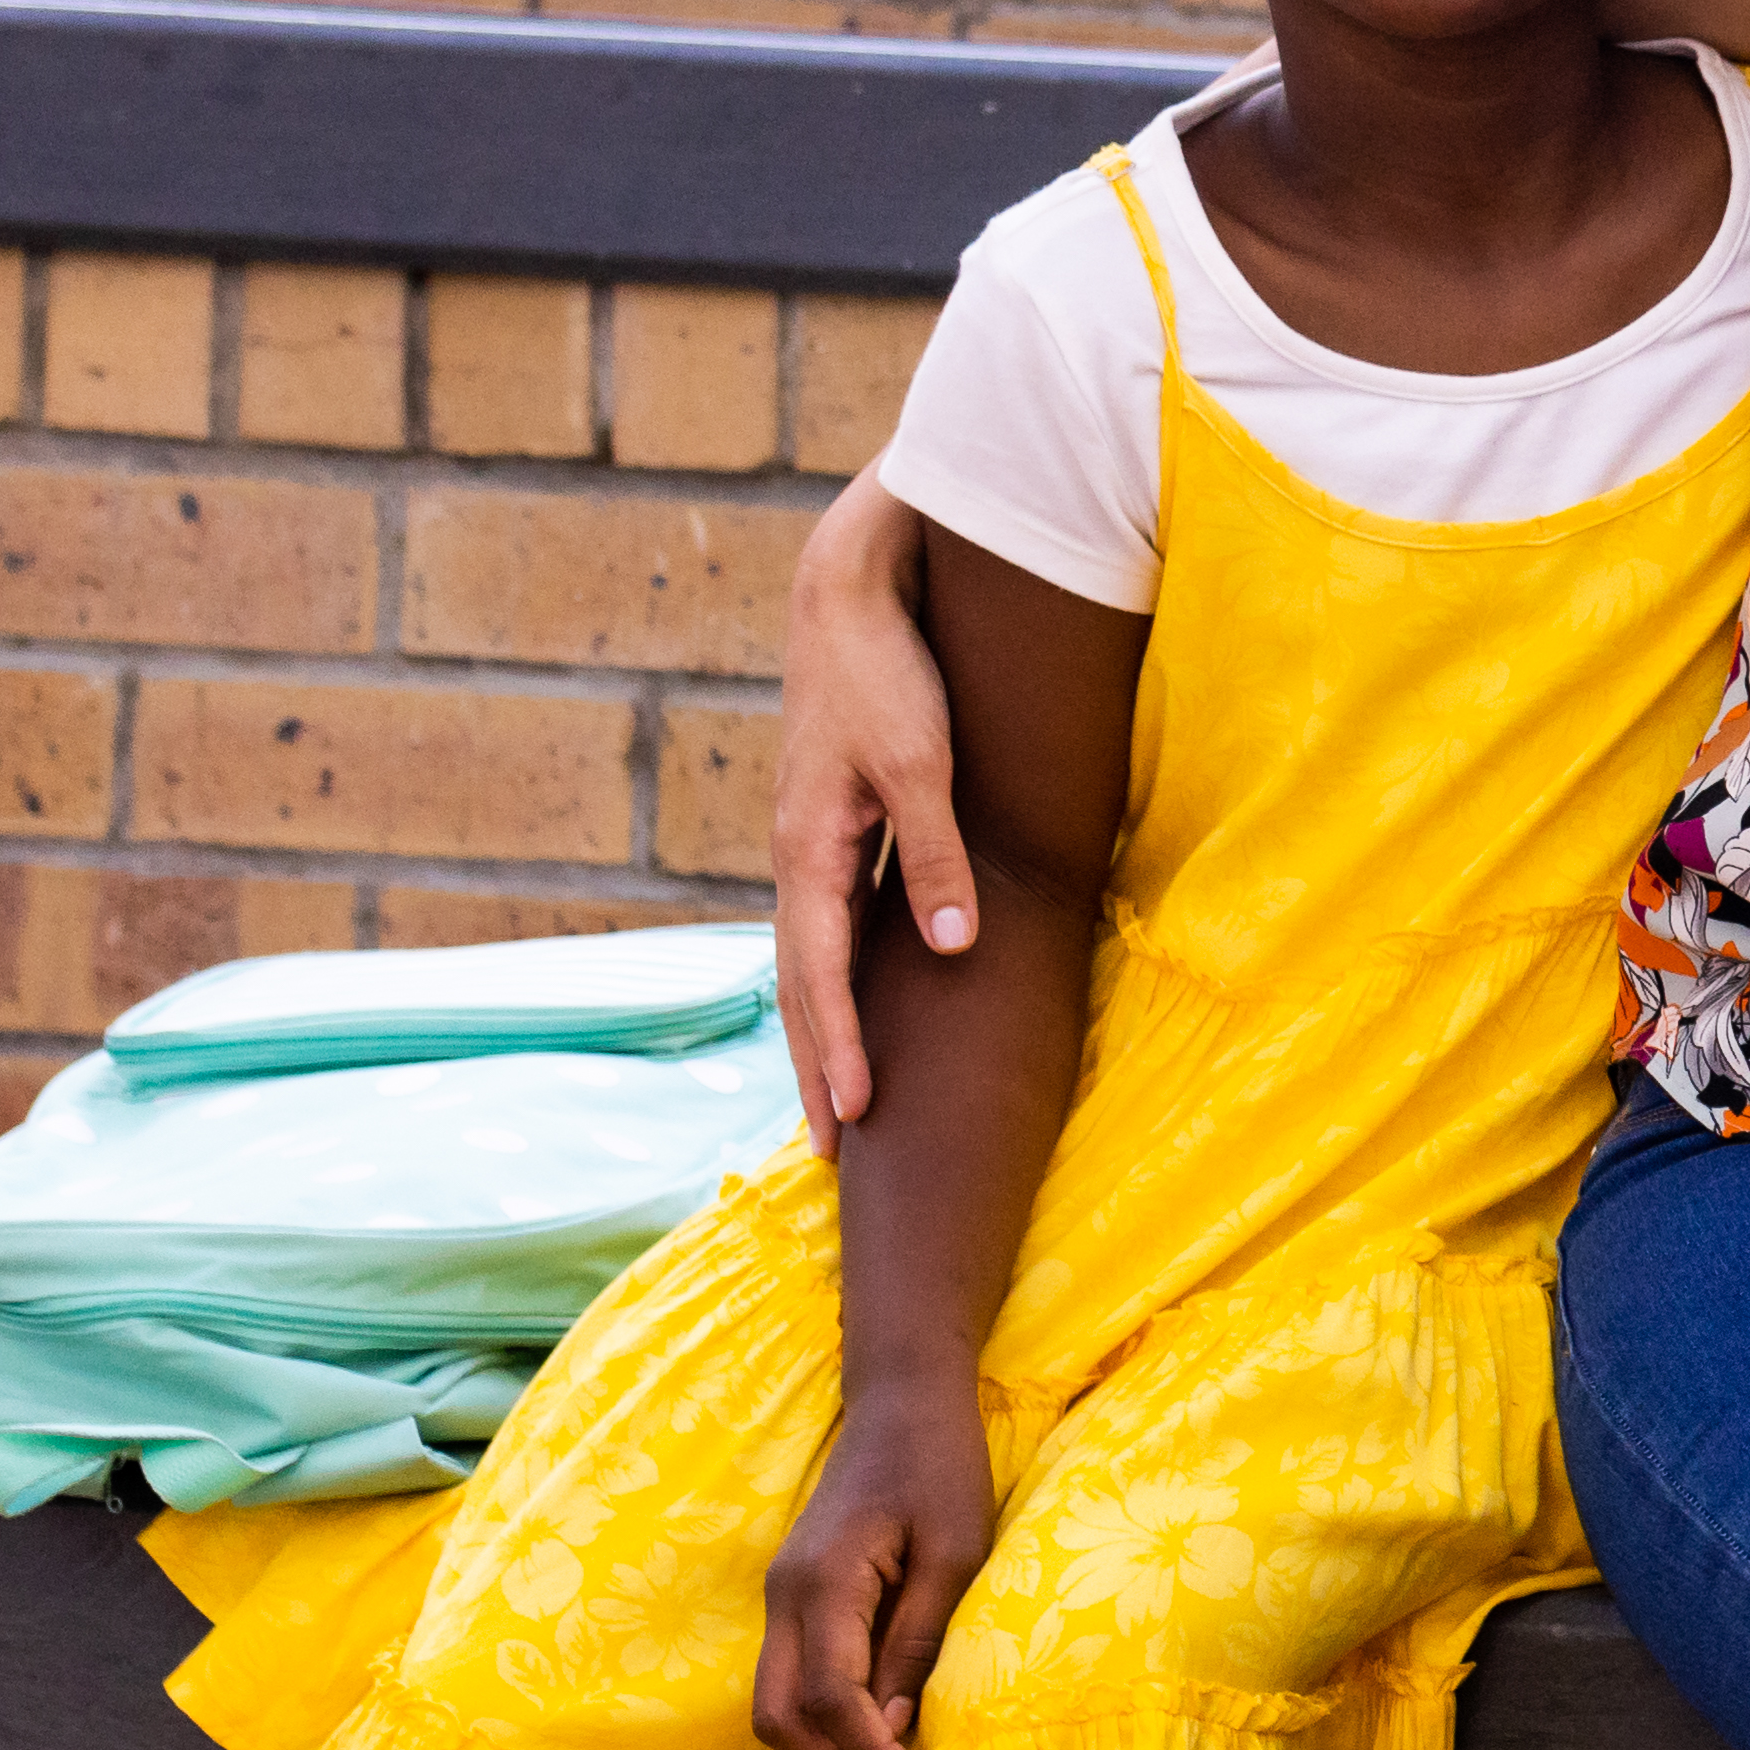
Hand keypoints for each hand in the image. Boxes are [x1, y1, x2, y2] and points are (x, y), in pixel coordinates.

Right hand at [750, 1386, 984, 1749]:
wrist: (903, 1402)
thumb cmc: (940, 1467)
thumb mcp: (954, 1555)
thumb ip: (916, 1641)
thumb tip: (890, 1725)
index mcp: (823, 1585)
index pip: (829, 1700)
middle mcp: (784, 1598)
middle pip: (778, 1718)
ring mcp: (781, 1598)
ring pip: (773, 1705)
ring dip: (826, 1749)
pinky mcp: (794, 1597)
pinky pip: (790, 1677)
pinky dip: (824, 1717)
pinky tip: (878, 1725)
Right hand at [768, 474, 965, 1124]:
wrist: (851, 598)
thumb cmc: (889, 676)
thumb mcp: (922, 765)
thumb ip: (938, 856)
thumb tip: (952, 949)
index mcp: (808, 852)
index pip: (822, 976)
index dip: (839, 1048)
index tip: (853, 1116)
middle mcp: (796, 858)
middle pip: (801, 986)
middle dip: (815, 1066)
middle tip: (831, 1150)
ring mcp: (808, 846)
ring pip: (810, 961)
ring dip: (820, 1033)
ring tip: (833, 1101)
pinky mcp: (831, 829)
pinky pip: (827, 927)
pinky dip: (833, 981)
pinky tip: (850, 1009)